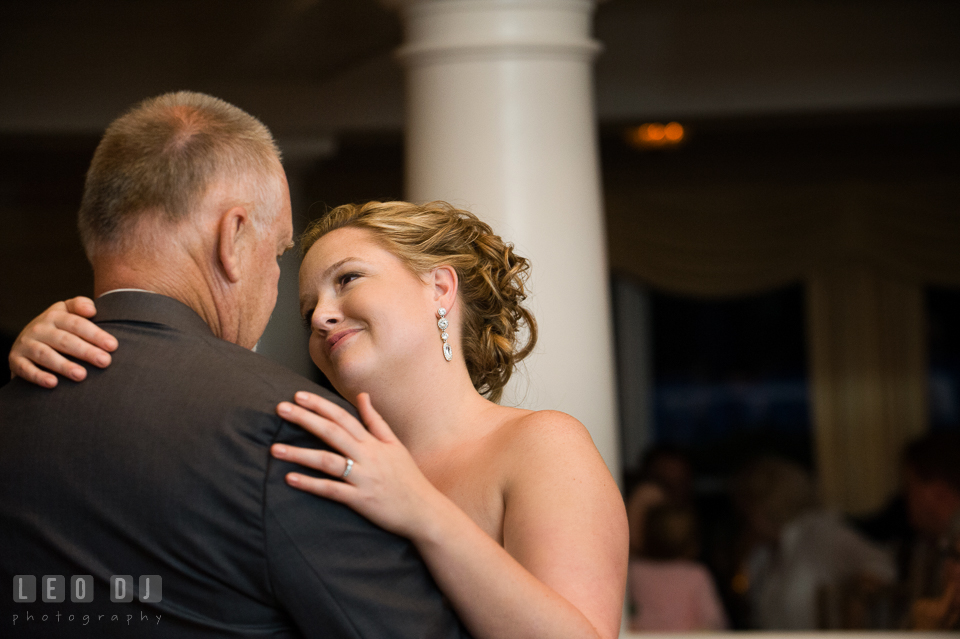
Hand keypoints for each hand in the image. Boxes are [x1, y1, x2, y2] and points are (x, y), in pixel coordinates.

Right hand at [9, 297, 117, 387]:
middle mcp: (39, 328)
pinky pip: (26, 369)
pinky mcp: (16, 360)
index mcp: (55, 315)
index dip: (95, 334)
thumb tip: (92, 310)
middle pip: (64, 340)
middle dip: (86, 351)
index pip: (77, 324)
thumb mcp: (67, 312)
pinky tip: (53, 383)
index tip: (113, 345)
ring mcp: (26, 344)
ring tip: (82, 375)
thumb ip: (80, 305)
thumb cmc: (58, 328)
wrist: (25, 341)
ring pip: (45, 355)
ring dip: (64, 365)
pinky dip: (38, 376)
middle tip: (105, 361)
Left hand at [272, 392, 442, 538]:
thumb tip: (363, 396)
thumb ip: (376, 421)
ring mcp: (363, 478)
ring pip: (328, 461)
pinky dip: (311, 484)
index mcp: (373, 442)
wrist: (425, 510)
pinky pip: (332, 490)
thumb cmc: (408, 478)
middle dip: (305, 419)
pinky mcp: (361, 500)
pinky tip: (291, 479)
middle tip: (281, 408)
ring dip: (300, 454)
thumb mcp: (394, 445)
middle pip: (332, 433)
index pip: (343, 417)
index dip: (320, 405)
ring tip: (275, 449)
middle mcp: (367, 456)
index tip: (298, 395)